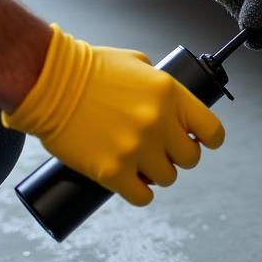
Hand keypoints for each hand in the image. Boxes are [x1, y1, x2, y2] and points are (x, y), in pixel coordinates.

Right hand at [2, 26, 224, 204]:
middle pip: (190, 158)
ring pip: (167, 178)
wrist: (49, 83)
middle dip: (177, 156)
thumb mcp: (137, 64)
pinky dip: (139, 193)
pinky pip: (142, 197)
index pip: (212, 131)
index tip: (197, 141)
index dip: (207, 139)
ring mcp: (137, 148)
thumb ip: (160, 85)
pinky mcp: (112, 171)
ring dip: (156, 174)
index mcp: (170, 95)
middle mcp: (159, 123)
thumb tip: (172, 106)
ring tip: (141, 164)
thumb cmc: (90, 69)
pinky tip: (131, 184)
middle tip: (161, 152)